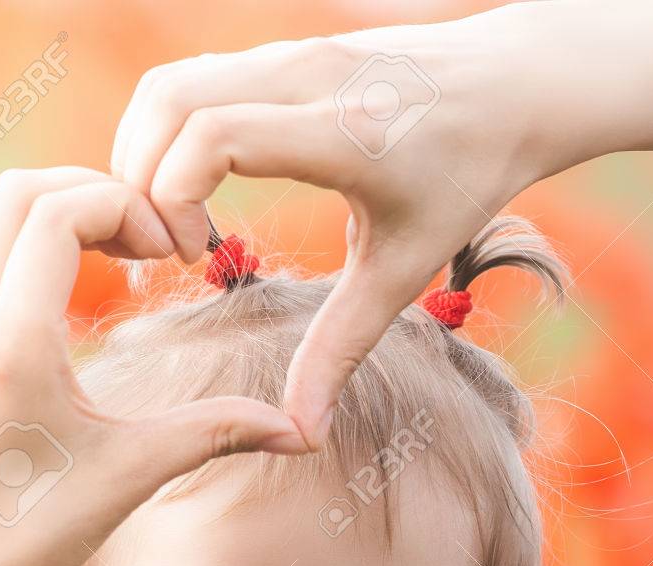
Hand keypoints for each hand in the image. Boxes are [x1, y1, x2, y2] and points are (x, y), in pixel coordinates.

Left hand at [0, 167, 306, 565]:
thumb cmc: (39, 525)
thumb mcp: (137, 470)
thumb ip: (218, 434)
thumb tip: (301, 433)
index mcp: (16, 341)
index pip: (58, 213)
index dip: (123, 207)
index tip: (171, 250)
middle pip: (20, 192)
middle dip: (96, 192)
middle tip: (155, 238)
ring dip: (66, 212)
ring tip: (128, 253)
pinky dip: (42, 242)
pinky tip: (91, 288)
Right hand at [108, 21, 550, 443]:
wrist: (512, 87)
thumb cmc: (467, 180)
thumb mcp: (406, 269)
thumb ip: (342, 347)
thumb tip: (304, 433)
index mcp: (343, 132)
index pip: (212, 134)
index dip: (172, 194)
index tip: (189, 255)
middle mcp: (310, 74)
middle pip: (169, 99)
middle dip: (139, 177)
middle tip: (159, 250)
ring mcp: (294, 48)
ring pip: (174, 81)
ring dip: (148, 151)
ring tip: (172, 224)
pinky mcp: (286, 46)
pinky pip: (199, 75)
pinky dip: (174, 130)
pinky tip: (197, 190)